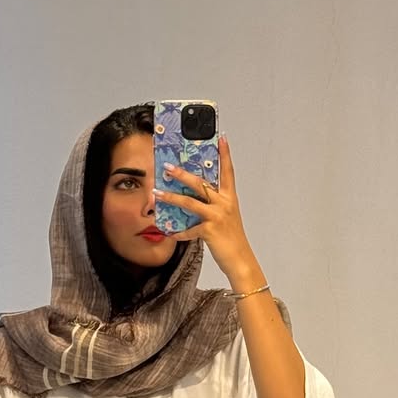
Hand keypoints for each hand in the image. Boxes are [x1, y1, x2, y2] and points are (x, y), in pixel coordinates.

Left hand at [154, 134, 254, 277]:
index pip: (228, 171)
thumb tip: (194, 197)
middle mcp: (224, 203)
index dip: (225, 154)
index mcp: (230, 198)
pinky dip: (179, 232)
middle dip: (182, 174)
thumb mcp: (226, 216)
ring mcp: (217, 216)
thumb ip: (213, 204)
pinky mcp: (210, 230)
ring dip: (171, 197)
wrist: (240, 260)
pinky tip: (170, 233)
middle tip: (168, 167)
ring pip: (191, 202)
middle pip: (201, 183)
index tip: (222, 138)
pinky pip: (189, 230)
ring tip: (157, 193)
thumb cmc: (231, 238)